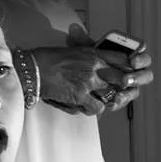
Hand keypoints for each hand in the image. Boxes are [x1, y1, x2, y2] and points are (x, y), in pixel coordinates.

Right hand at [33, 41, 154, 116]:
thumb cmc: (47, 60)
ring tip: (96, 100)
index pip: (122, 59)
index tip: (129, 75)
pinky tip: (84, 107)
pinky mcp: (80, 95)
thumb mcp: (73, 51)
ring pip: (112, 95)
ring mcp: (89, 81)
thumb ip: (89, 57)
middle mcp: (94, 66)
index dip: (129, 69)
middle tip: (116, 92)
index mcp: (93, 53)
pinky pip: (97, 107)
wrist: (31, 68)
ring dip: (105, 100)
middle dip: (121, 88)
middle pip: (122, 79)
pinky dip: (92, 110)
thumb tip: (100, 64)